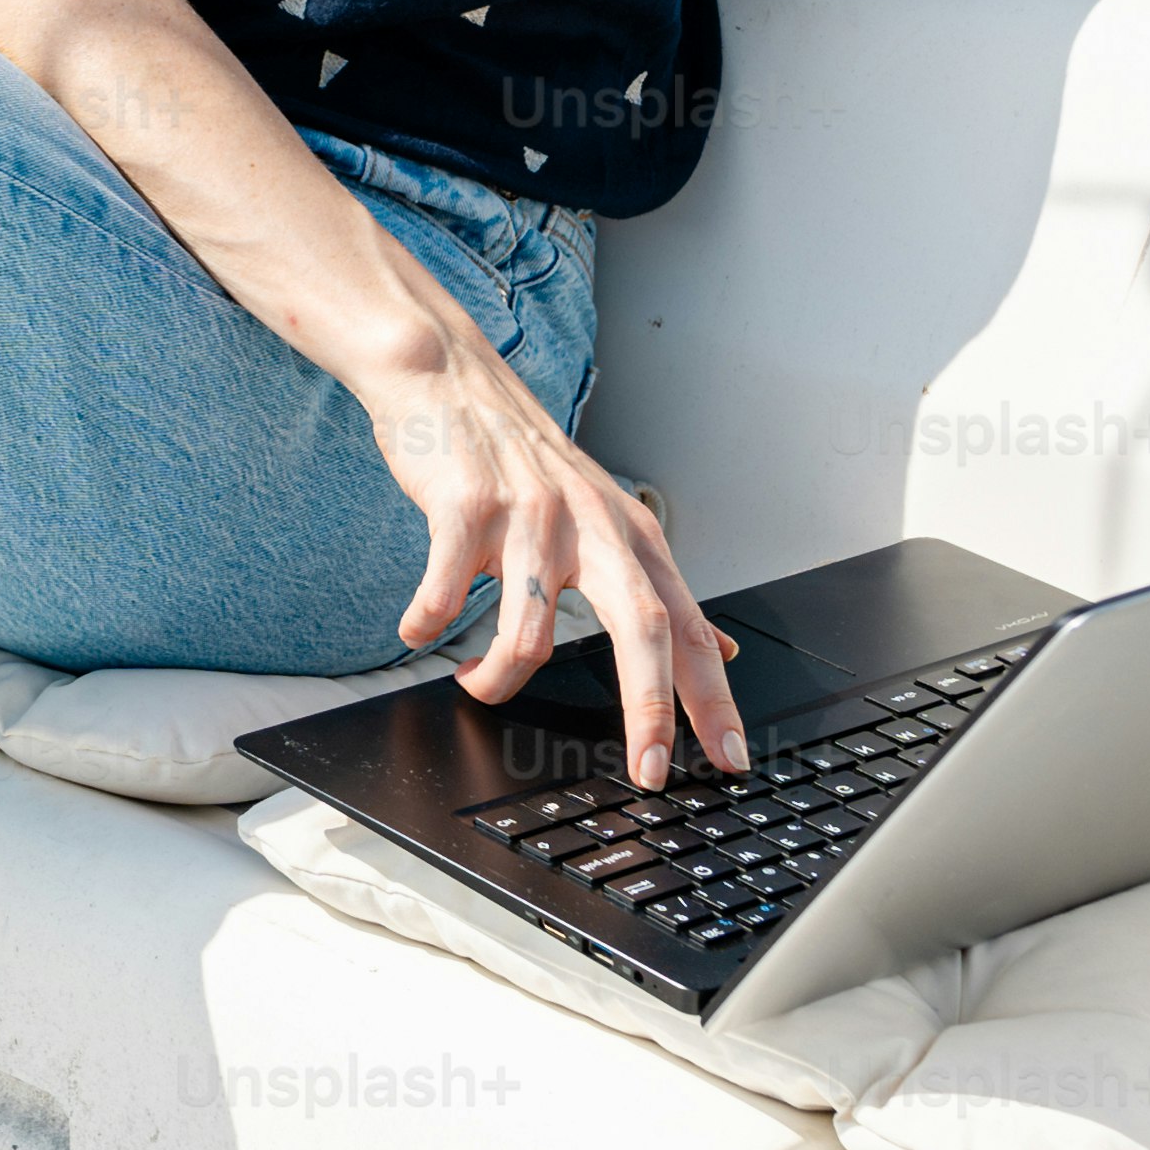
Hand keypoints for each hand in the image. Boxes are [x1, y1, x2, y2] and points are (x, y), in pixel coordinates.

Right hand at [363, 336, 745, 782]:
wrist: (448, 377)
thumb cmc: (522, 460)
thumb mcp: (607, 517)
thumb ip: (657, 587)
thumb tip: (719, 652)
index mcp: (629, 535)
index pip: (687, 626)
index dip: (712, 698)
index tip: (730, 757)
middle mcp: (591, 525)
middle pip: (642, 626)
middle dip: (651, 709)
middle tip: (649, 771)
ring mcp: (531, 517)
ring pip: (529, 634)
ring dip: (495, 680)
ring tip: (476, 683)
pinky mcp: (466, 508)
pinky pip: (447, 599)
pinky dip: (427, 626)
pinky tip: (419, 629)